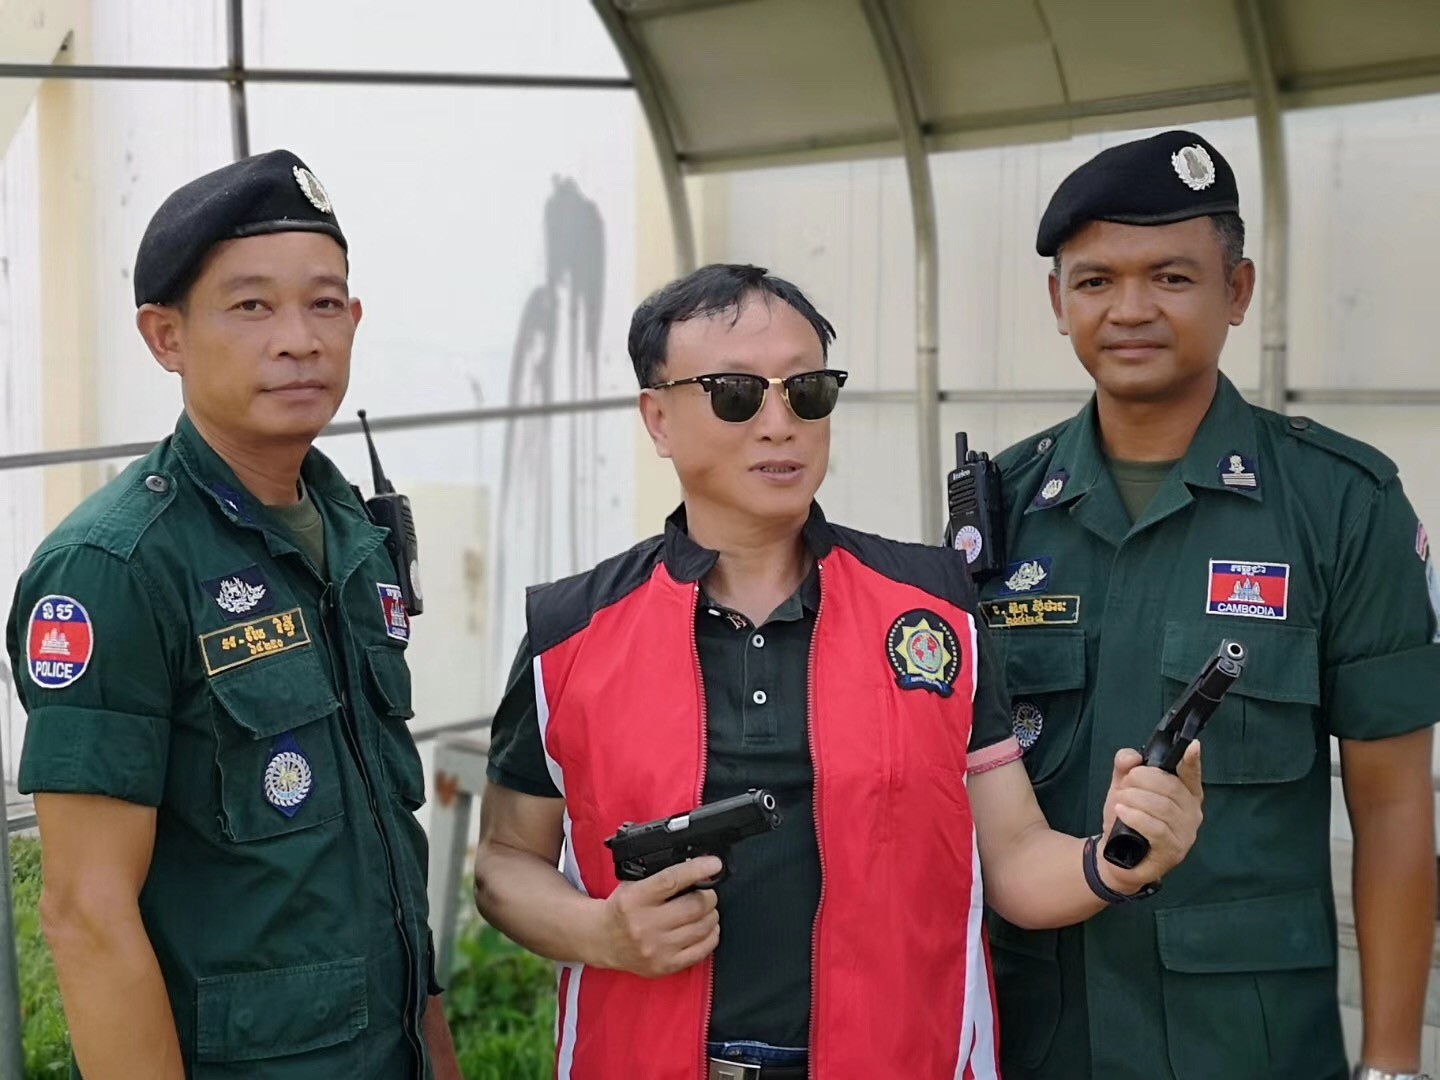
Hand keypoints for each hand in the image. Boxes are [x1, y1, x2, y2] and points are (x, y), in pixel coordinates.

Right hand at [589, 856, 721, 977]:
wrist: (603, 940)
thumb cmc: (622, 908)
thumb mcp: (632, 884)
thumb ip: (661, 876)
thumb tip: (697, 867)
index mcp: (635, 899)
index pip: (671, 880)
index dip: (697, 870)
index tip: (714, 864)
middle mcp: (645, 925)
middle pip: (694, 906)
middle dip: (709, 896)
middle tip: (708, 892)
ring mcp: (656, 949)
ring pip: (702, 928)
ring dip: (711, 915)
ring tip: (707, 909)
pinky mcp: (665, 966)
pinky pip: (702, 950)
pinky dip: (711, 935)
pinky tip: (707, 928)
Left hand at [1098, 742, 1203, 893]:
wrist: (1116, 856)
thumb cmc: (1127, 818)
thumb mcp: (1123, 788)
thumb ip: (1125, 767)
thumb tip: (1132, 757)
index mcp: (1185, 793)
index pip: (1192, 774)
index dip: (1193, 761)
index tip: (1193, 745)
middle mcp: (1191, 812)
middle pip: (1171, 786)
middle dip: (1142, 780)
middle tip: (1124, 786)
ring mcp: (1185, 833)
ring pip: (1163, 807)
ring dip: (1135, 799)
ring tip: (1119, 802)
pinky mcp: (1173, 851)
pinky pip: (1157, 829)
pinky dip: (1136, 817)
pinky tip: (1122, 812)